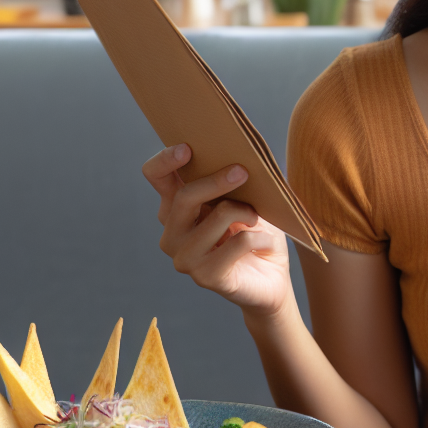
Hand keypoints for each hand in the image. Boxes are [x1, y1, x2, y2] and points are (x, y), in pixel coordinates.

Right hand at [142, 143, 293, 315]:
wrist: (271, 279)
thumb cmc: (257, 233)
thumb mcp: (246, 199)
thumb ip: (232, 180)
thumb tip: (237, 158)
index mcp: (176, 208)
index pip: (156, 176)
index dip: (166, 160)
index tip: (187, 148)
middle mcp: (172, 233)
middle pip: (185, 196)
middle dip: (217, 180)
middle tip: (243, 171)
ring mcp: (185, 257)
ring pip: (217, 216)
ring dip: (246, 211)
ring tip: (258, 219)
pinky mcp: (205, 276)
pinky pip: (239, 242)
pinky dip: (261, 237)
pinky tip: (265, 245)